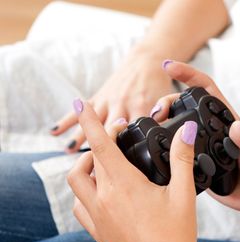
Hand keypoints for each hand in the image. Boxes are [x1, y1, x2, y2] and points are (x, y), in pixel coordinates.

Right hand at [51, 46, 174, 152]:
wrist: (146, 60)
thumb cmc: (158, 85)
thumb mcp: (166, 99)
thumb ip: (165, 116)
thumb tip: (167, 133)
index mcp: (141, 106)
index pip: (134, 130)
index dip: (128, 147)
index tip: (120, 164)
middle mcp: (122, 103)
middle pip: (108, 128)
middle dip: (100, 146)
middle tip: (91, 165)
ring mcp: (108, 100)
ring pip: (92, 120)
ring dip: (80, 135)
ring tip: (69, 153)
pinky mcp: (99, 96)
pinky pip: (81, 109)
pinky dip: (67, 119)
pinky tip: (55, 132)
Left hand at [68, 98, 213, 241]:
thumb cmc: (177, 236)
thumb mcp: (183, 193)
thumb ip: (182, 158)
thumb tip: (186, 130)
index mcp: (124, 185)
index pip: (101, 144)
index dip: (91, 120)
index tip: (82, 102)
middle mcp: (104, 199)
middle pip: (89, 160)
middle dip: (98, 142)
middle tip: (116, 136)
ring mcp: (98, 217)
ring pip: (77, 182)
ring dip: (86, 166)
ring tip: (105, 162)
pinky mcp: (99, 233)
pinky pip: (80, 206)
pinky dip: (84, 192)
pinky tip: (101, 193)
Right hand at [149, 62, 239, 241]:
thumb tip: (236, 127)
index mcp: (226, 120)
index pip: (206, 90)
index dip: (188, 75)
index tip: (170, 66)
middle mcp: (212, 131)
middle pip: (184, 107)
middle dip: (167, 102)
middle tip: (157, 111)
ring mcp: (201, 148)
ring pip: (176, 129)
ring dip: (160, 124)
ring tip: (150, 125)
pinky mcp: (195, 166)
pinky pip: (176, 155)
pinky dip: (162, 149)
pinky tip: (152, 148)